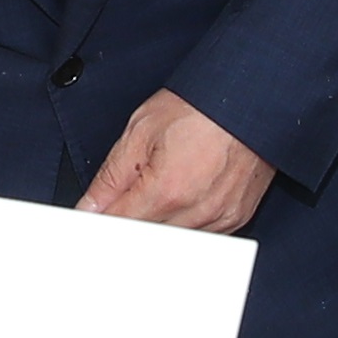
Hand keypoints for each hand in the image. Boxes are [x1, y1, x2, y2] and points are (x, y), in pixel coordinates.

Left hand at [76, 88, 276, 232]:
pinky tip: (180, 197)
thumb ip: (110, 178)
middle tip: (125, 197)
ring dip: (157, 224)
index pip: (119, 228)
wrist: (248, 97)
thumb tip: (89, 208)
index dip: (100, 223)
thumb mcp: (140, 130)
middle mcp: (197, 212)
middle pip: (146, 239)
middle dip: (128, 222)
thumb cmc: (200, 105)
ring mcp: (221, 218)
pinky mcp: (237, 217)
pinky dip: (184, 223)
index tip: (92, 219)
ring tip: (159, 186)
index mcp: (167, 191)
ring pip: (173, 241)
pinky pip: (201, 236)